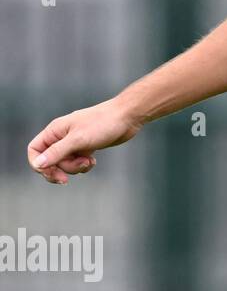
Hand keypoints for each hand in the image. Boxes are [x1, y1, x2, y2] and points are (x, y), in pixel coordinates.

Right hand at [27, 98, 142, 184]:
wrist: (127, 117)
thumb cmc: (103, 123)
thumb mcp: (78, 140)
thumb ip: (57, 152)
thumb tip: (38, 164)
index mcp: (54, 131)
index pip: (34, 150)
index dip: (39, 164)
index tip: (53, 173)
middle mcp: (61, 137)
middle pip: (50, 161)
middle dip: (63, 168)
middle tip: (78, 168)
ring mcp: (74, 142)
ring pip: (65, 163)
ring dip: (75, 167)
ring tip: (89, 161)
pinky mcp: (86, 147)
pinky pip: (77, 162)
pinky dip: (84, 165)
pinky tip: (94, 161)